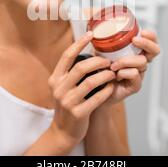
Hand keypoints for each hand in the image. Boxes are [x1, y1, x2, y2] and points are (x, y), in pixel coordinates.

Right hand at [48, 31, 115, 146]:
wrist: (63, 132)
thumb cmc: (68, 104)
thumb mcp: (63, 87)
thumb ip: (71, 72)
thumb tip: (87, 51)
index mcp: (55, 79)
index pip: (66, 56)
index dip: (79, 43)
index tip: (91, 34)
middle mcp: (59, 89)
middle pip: (81, 67)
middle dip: (98, 61)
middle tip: (108, 61)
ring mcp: (68, 102)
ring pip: (90, 82)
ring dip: (105, 75)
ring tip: (112, 73)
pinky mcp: (78, 113)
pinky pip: (97, 98)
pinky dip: (106, 90)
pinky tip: (111, 87)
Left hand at [96, 29, 160, 110]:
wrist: (95, 89)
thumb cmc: (99, 68)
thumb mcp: (100, 49)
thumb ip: (101, 38)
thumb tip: (92, 22)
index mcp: (135, 51)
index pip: (151, 40)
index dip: (151, 36)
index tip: (142, 31)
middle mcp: (140, 62)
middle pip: (155, 50)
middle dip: (146, 43)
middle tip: (134, 40)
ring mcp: (140, 74)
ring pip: (142, 62)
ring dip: (126, 60)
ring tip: (113, 65)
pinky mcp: (136, 85)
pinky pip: (134, 74)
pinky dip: (124, 72)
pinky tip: (115, 75)